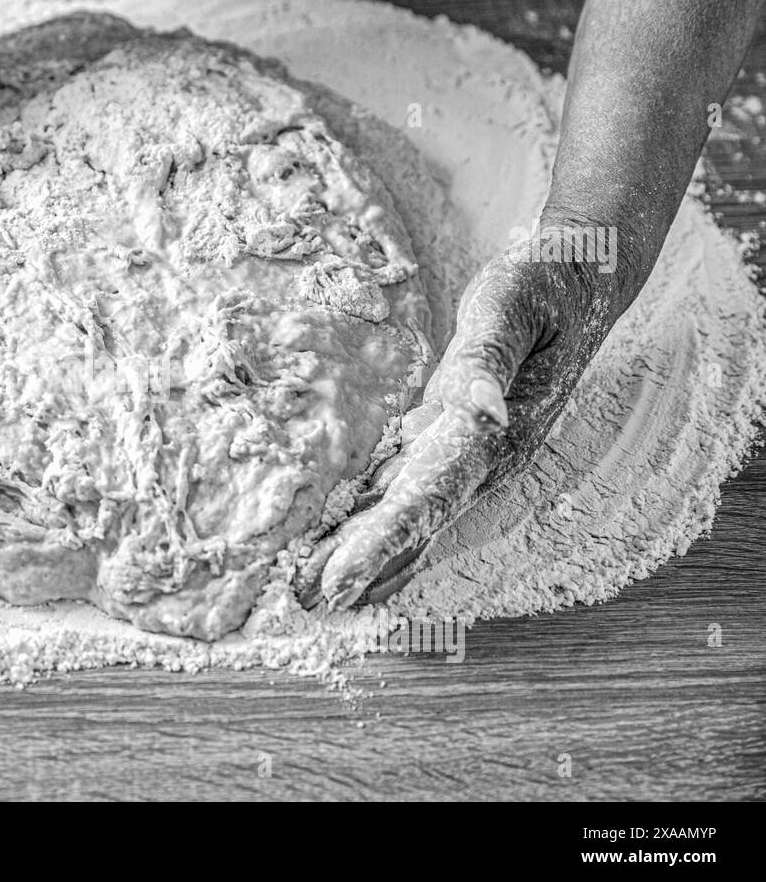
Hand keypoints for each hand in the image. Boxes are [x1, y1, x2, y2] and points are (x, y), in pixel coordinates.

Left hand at [299, 224, 629, 608]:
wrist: (579, 280)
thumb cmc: (542, 285)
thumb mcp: (512, 307)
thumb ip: (488, 358)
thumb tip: (476, 409)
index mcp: (497, 433)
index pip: (429, 499)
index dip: (383, 544)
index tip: (340, 581)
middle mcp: (484, 457)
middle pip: (411, 522)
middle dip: (359, 565)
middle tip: (302, 601)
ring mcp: (468, 453)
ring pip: (405, 512)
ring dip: (358, 550)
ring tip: (306, 585)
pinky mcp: (452, 438)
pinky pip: (405, 487)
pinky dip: (368, 517)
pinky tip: (337, 537)